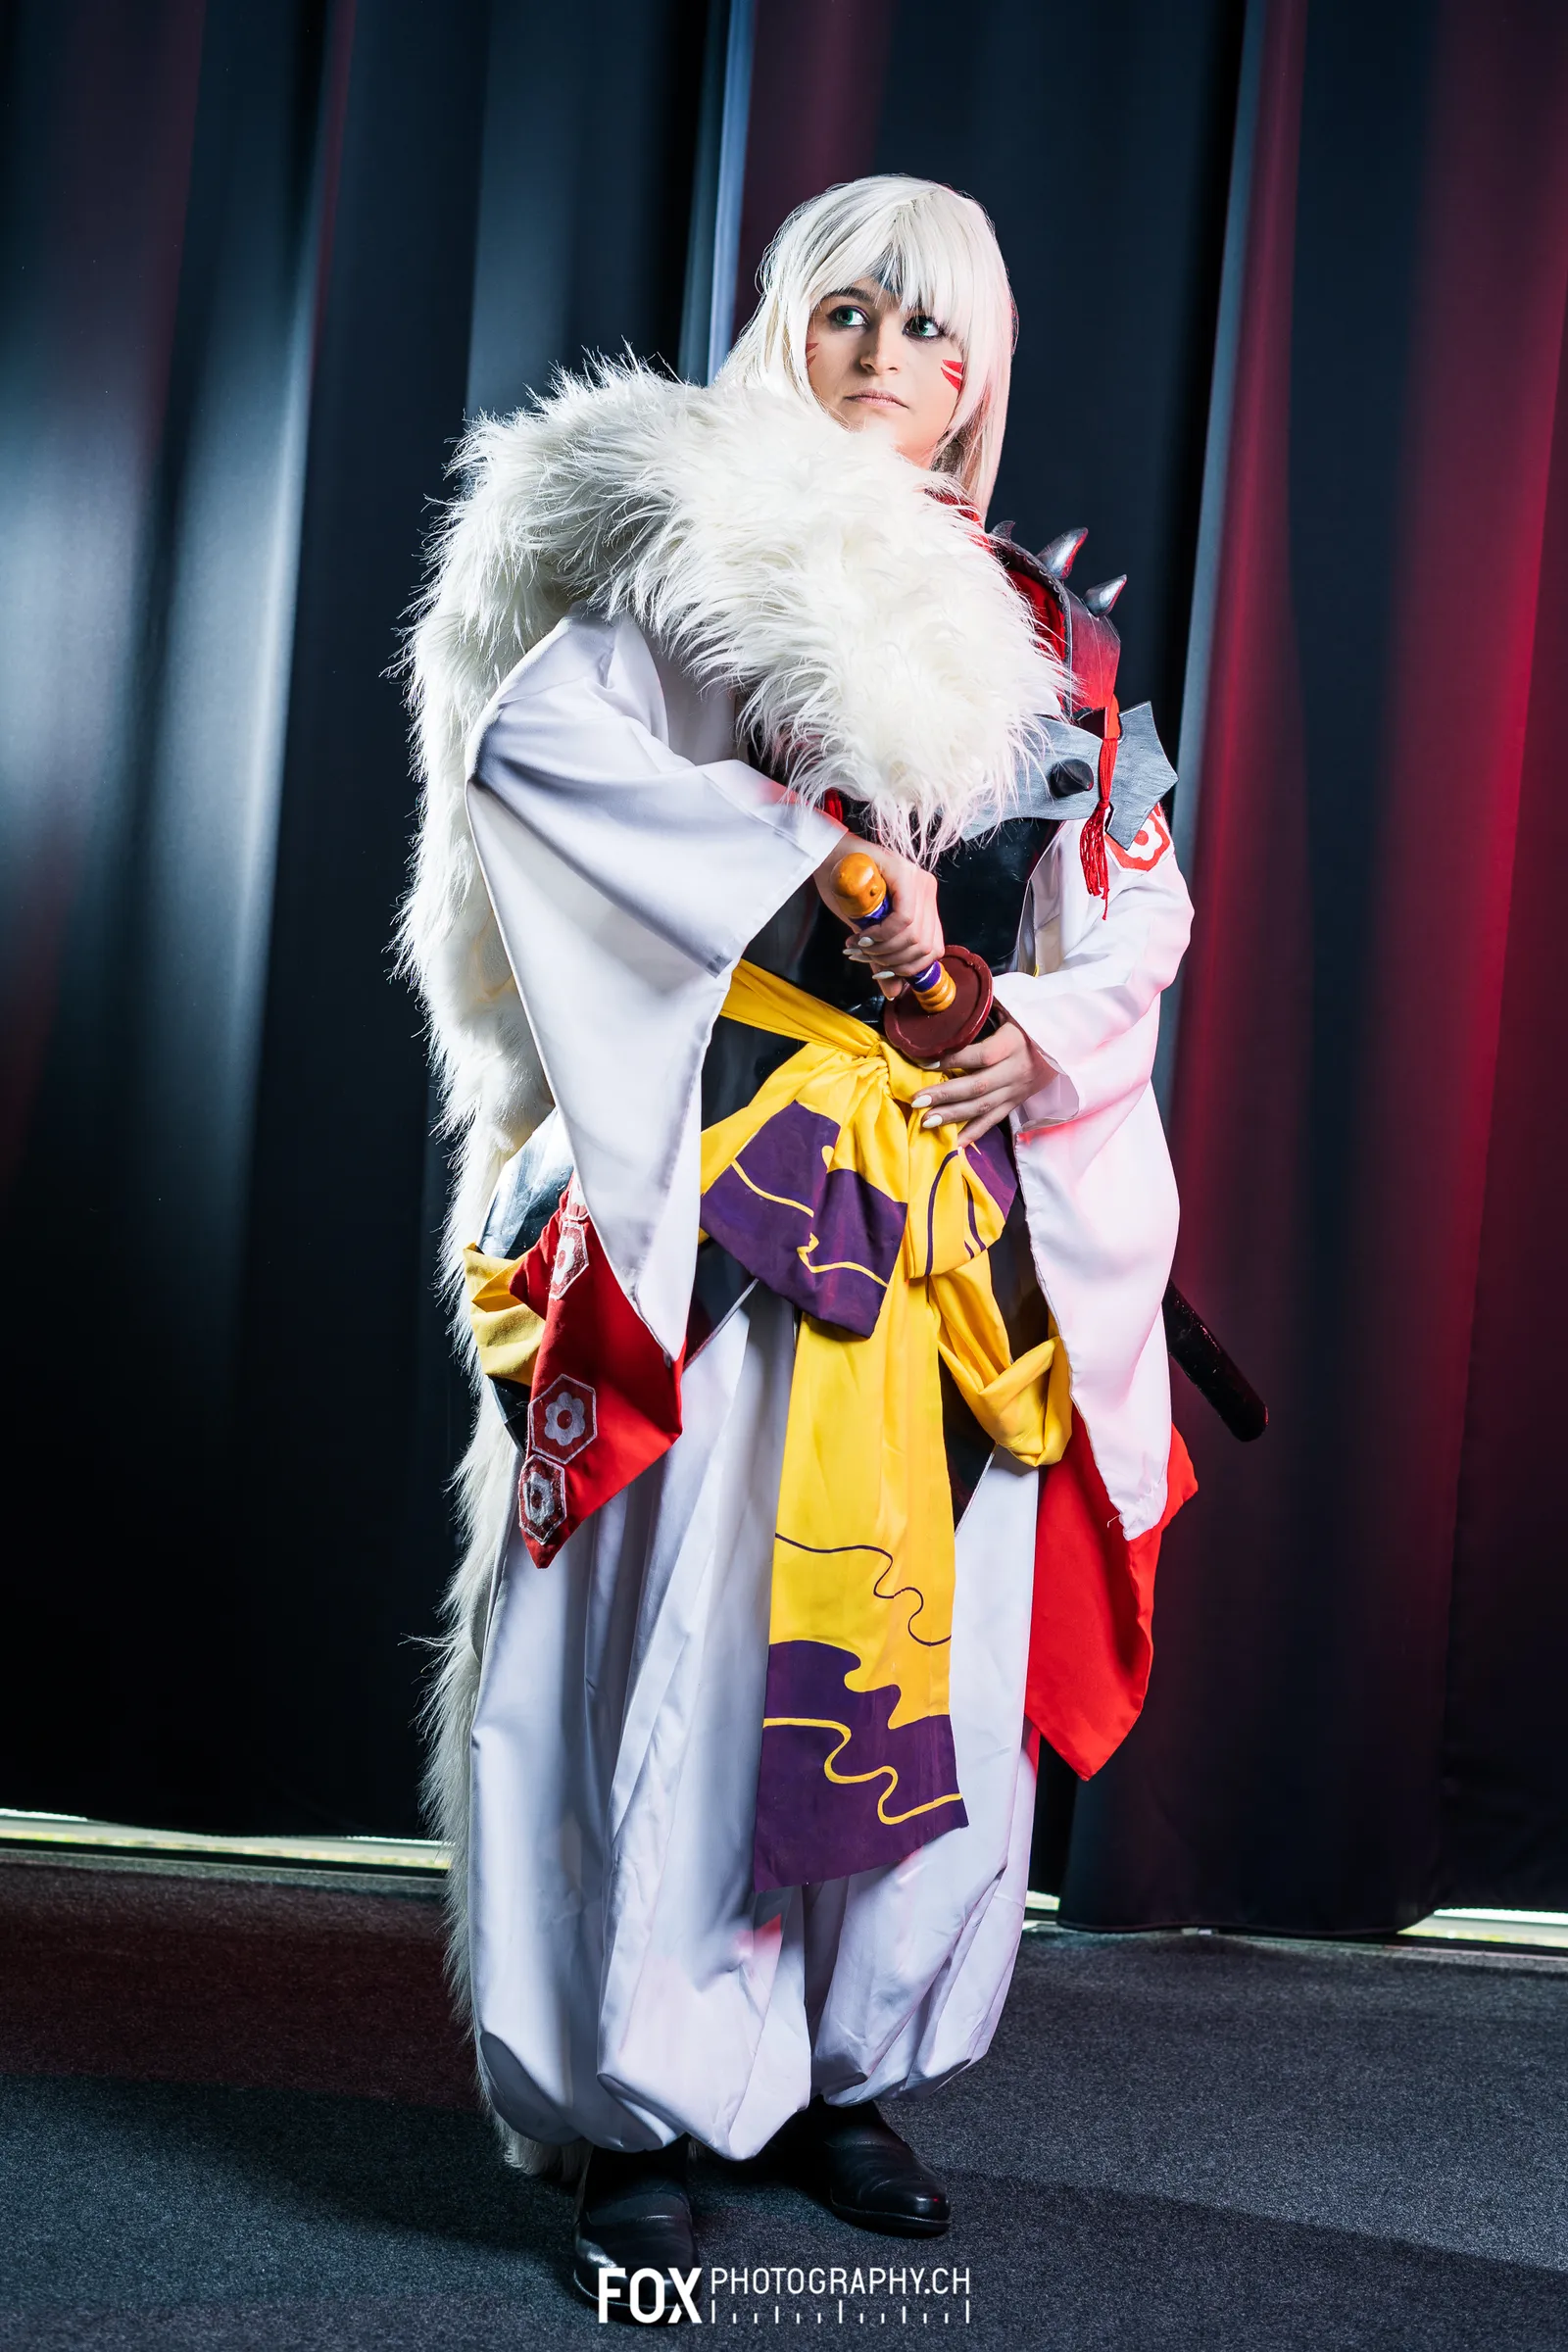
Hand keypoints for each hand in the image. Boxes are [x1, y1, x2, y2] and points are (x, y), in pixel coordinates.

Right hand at [813, 838, 943, 997]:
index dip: (908, 968)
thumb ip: (884, 957)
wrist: (825, 856)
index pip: (933, 948)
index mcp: (924, 902)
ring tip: (860, 947)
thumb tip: (894, 992)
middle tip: (864, 958)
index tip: (881, 971)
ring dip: (884, 950)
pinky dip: (883, 935)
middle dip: (893, 962)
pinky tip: (864, 935)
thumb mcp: (867, 930)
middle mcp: (927, 890)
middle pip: (926, 946)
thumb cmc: (844, 888)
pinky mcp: (904, 874)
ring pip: (915, 935)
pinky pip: (903, 918)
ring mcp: (918, 880)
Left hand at [909, 1016, 1043, 1143]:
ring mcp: (1016, 1091)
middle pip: (978, 1087)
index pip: (981, 1055)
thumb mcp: (1012, 1009)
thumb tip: (949, 1003)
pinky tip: (953, 1144)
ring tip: (926, 1122)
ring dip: (953, 1117)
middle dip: (945, 1095)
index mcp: (1014, 1044)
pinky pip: (993, 1121)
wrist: (1066, 1043)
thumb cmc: (1028, 1022)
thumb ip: (984, 1009)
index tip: (925, 1062)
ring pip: (983, 1108)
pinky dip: (973, 1134)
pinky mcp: (1016, 1103)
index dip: (953, 1060)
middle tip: (917, 1100)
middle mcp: (1016, 1071)